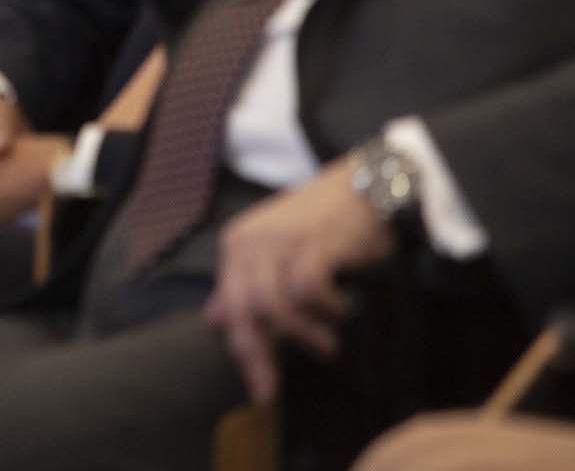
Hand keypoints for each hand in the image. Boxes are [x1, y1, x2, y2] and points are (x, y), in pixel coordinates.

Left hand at [203, 156, 394, 401]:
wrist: (361, 185)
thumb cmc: (320, 225)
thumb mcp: (275, 252)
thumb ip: (245, 284)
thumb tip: (214, 318)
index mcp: (237, 247)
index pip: (229, 307)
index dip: (243, 350)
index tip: (259, 389)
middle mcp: (250, 243)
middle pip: (243, 310)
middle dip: (257, 354)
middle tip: (276, 386)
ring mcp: (280, 241)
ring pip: (272, 304)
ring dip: (301, 332)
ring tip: (326, 344)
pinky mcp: (312, 242)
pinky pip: (308, 288)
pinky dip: (326, 306)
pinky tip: (341, 307)